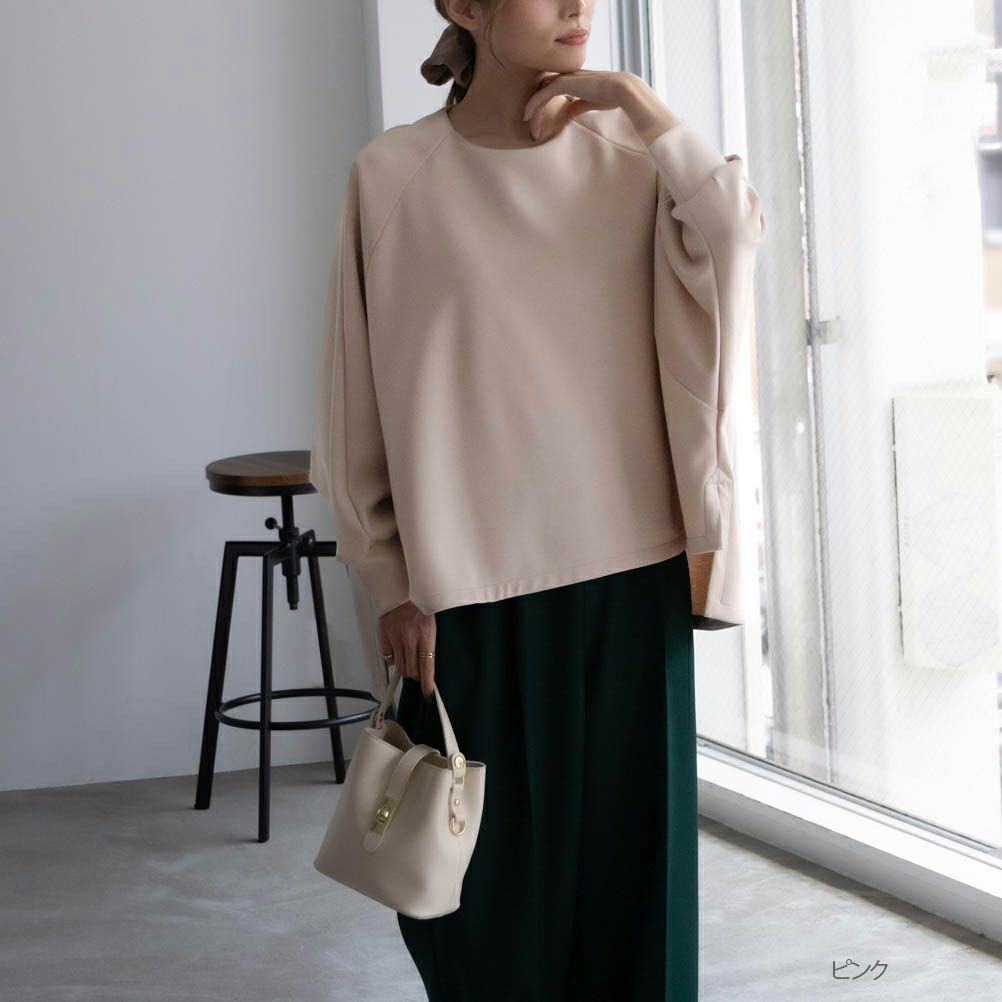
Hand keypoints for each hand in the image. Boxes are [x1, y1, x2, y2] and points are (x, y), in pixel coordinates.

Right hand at [378, 601, 436, 698]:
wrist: (402, 591)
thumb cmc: (421, 606)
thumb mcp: (432, 624)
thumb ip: (429, 644)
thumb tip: (428, 667)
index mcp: (426, 636)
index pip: (427, 667)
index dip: (427, 684)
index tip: (428, 693)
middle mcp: (410, 639)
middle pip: (412, 671)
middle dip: (416, 675)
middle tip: (418, 670)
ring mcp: (396, 638)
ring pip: (400, 667)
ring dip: (405, 668)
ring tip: (408, 659)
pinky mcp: (385, 636)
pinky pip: (388, 657)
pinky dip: (392, 658)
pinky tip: (397, 651)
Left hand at [522, 70, 680, 146]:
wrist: (622, 90)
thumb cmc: (612, 96)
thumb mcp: (589, 102)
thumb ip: (576, 105)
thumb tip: (567, 113)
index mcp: (573, 79)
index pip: (551, 90)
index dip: (543, 104)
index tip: (538, 122)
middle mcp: (567, 76)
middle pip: (543, 90)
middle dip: (536, 108)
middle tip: (533, 128)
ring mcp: (565, 78)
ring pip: (541, 93)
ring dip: (534, 111)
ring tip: (530, 127)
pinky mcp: (564, 83)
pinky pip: (543, 94)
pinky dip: (534, 105)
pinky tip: (528, 117)